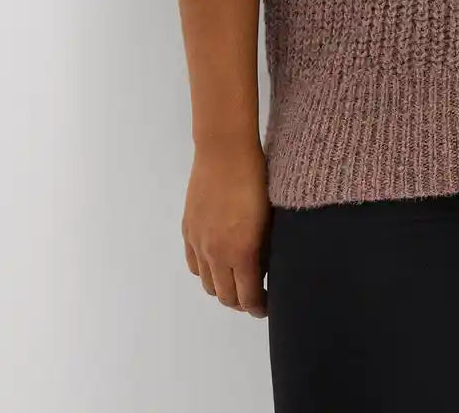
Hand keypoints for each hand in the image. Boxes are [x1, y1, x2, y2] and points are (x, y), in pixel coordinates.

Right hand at [181, 138, 271, 316]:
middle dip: (241, 302)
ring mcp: (199, 243)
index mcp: (242, 253)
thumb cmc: (257, 179)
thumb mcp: (270, 217)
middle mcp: (216, 254)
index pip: (248, 296)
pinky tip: (216, 264)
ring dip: (222, 289)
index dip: (258, 307)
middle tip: (254, 297)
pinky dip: (205, 272)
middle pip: (226, 296)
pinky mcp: (188, 230)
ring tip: (236, 282)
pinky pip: (194, 265)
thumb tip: (265, 267)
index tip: (267, 307)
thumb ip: (266, 248)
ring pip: (207, 284)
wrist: (225, 151)